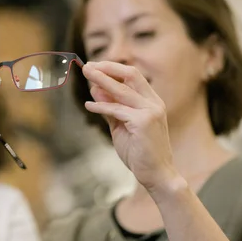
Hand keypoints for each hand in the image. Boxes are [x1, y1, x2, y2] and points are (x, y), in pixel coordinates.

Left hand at [82, 61, 178, 191]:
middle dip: (107, 68)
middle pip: (130, 75)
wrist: (156, 174)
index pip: (132, 76)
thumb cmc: (139, 152)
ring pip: (122, 90)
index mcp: (151, 101)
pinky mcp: (143, 122)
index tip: (95, 67)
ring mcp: (150, 111)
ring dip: (101, 80)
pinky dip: (101, 105)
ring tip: (86, 74)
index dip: (113, 69)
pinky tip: (89, 105)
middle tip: (87, 66)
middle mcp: (153, 103)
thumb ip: (110, 108)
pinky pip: (117, 109)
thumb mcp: (121, 126)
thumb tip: (95, 89)